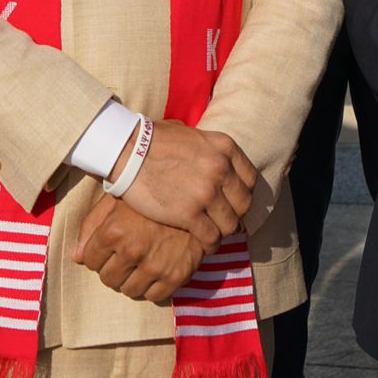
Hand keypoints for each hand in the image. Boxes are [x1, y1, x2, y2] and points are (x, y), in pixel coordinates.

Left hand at [72, 197, 202, 303]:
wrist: (196, 196)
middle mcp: (132, 251)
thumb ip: (93, 225)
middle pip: (108, 279)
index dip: (98, 254)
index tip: (110, 246)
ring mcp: (154, 266)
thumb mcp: (118, 199)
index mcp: (114, 231)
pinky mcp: (175, 276)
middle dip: (113, 268)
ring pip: (129, 290)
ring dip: (132, 279)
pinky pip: (154, 297)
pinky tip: (157, 269)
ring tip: (141, 262)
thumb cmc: (152, 195)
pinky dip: (153, 287)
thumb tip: (77, 257)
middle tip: (126, 256)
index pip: (90, 261)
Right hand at [112, 120, 256, 247]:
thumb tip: (214, 157)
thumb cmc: (154, 140)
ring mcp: (206, 192)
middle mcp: (221, 169)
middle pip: (243, 204)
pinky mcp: (189, 214)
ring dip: (221, 231)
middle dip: (234, 214)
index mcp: (224, 147)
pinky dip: (209, 243)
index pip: (250, 179)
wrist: (127, 150)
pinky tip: (201, 242)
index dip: (242, 194)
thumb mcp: (191, 134)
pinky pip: (211, 237)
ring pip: (230, 224)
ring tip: (211, 234)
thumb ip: (209, 148)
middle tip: (221, 220)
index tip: (232, 202)